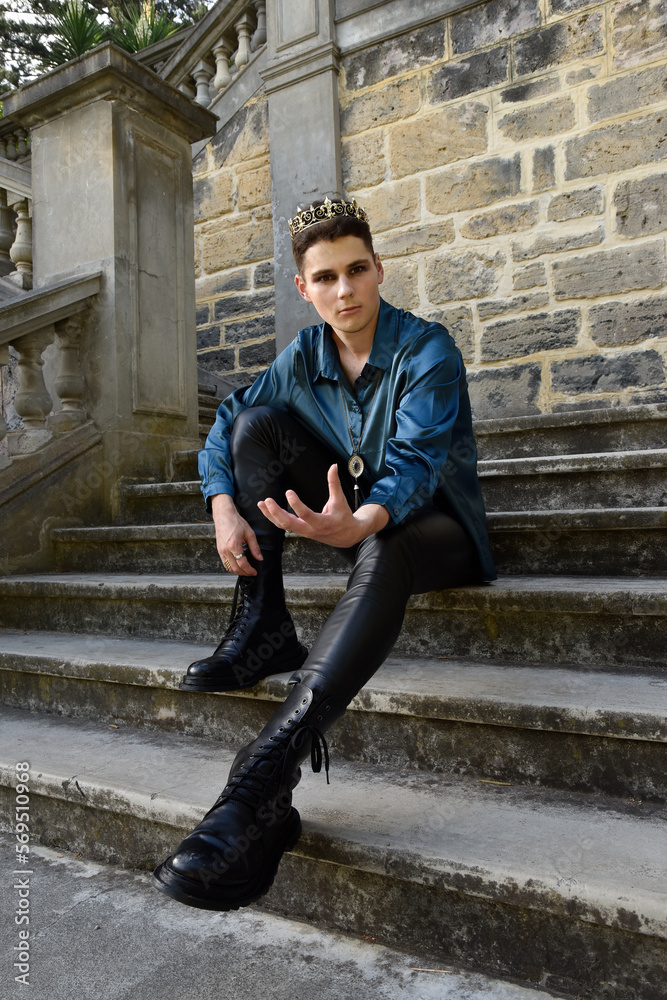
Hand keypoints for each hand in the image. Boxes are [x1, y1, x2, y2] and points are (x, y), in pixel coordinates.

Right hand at [211, 494, 262, 575]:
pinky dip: (231, 567)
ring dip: (237, 571)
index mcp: (234, 545)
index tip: (254, 572)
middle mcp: (225, 550)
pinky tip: (237, 566)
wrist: (224, 516)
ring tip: (245, 571)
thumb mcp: (249, 533)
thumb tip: (259, 557)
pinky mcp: (219, 550)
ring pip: (228, 567)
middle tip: (251, 572)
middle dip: (244, 573)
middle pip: (235, 568)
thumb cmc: (236, 522)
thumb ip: (255, 547)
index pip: (242, 563)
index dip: (249, 570)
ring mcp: (221, 551)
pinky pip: (225, 563)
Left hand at [258, 464, 388, 547]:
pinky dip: (274, 518)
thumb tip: (333, 466)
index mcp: (322, 522)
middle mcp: (310, 530)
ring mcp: (304, 532)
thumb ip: (334, 483)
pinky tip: (266, 509)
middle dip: (276, 513)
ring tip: (262, 504)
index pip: (305, 515)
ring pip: (284, 526)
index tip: (289, 492)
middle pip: (289, 524)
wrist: (346, 537)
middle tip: (267, 500)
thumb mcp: (340, 500)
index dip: (295, 504)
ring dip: (271, 516)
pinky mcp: (300, 532)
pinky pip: (284, 526)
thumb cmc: (343, 517)